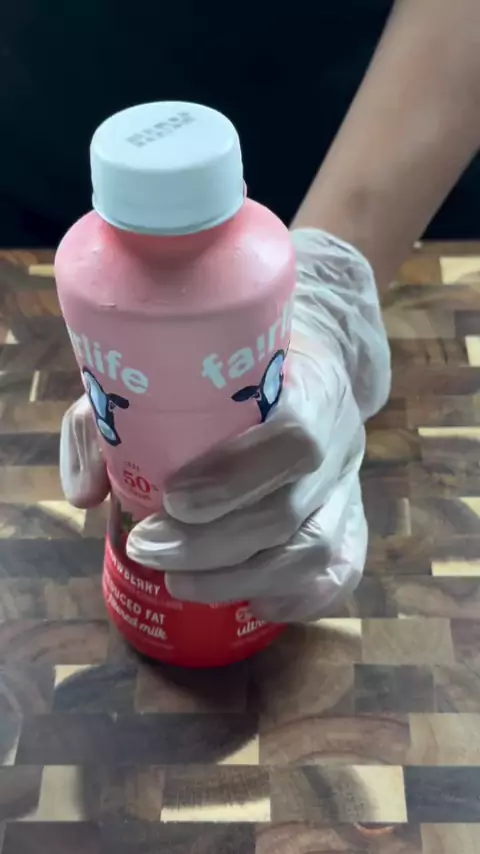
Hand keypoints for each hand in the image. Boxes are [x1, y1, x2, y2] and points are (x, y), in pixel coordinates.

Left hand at [60, 229, 389, 621]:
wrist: (311, 367)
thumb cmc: (229, 370)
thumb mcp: (166, 369)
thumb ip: (117, 418)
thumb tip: (86, 491)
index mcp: (305, 386)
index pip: (294, 436)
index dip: (236, 477)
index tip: (172, 498)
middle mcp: (339, 439)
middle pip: (291, 509)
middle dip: (213, 545)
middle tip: (148, 550)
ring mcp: (349, 486)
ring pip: (314, 551)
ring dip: (243, 580)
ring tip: (180, 584)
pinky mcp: (352, 521)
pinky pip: (341, 572)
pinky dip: (298, 598)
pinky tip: (251, 603)